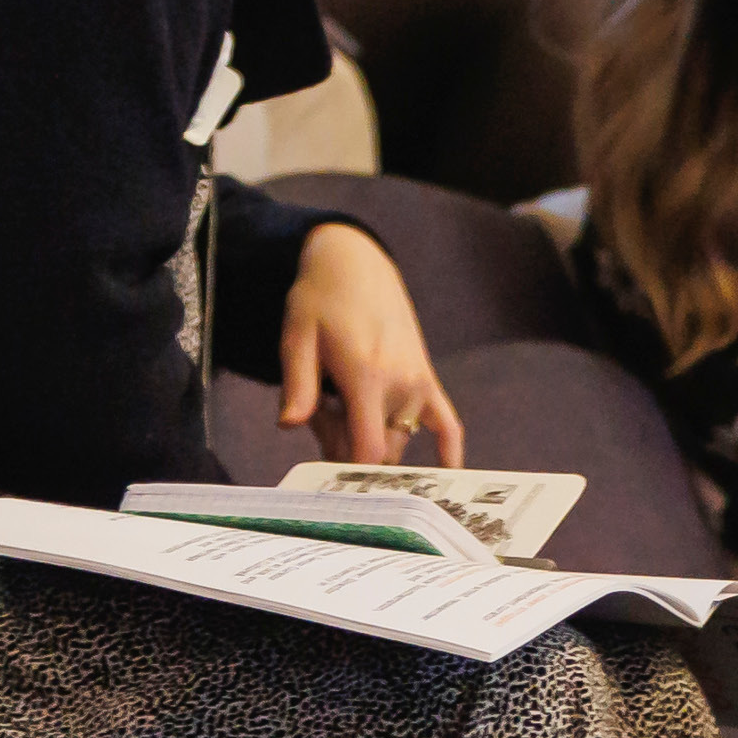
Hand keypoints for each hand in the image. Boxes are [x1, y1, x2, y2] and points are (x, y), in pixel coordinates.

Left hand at [280, 222, 465, 463]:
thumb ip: (297, 385)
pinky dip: (448, 451)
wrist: (355, 264)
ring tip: (339, 406)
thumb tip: (289, 425)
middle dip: (348, 448)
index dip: (345, 468)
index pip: (368, 449)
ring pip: (399, 439)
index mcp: (367, 375)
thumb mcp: (297, 337)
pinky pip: (448, 423)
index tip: (322, 468)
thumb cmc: (319, 299)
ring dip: (372, 439)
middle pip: (380, 448)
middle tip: (319, 415)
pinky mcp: (427, 378)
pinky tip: (446, 473)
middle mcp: (400, 383)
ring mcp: (418, 382)